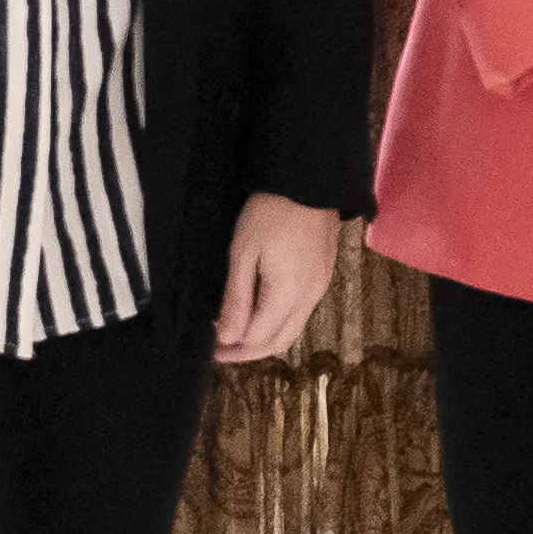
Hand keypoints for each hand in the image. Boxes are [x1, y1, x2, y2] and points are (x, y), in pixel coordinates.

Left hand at [215, 193, 339, 365]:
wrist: (309, 181)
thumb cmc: (270, 212)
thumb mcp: (243, 253)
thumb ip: (237, 299)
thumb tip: (227, 338)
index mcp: (288, 294)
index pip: (257, 338)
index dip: (232, 349)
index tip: (209, 348)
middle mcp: (309, 298)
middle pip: (279, 342)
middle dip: (248, 353)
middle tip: (221, 351)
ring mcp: (320, 287)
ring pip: (292, 330)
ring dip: (265, 339)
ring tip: (238, 335)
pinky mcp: (324, 276)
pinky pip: (301, 313)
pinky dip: (279, 323)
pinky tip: (262, 313)